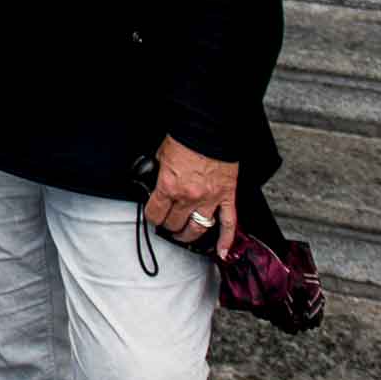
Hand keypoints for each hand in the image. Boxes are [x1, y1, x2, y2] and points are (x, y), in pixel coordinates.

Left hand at [142, 135, 239, 258]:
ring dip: (188, 235)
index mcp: (169, 186)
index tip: (153, 216)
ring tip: (183, 236)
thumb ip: (156, 173)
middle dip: (168, 225)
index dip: (152, 217)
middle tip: (167, 224)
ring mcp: (210, 199)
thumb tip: (152, 183)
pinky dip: (226, 240)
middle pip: (175, 224)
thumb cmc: (185, 138)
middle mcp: (189, 197)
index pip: (155, 214)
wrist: (208, 128)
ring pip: (198, 228)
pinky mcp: (227, 197)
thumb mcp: (160, 156)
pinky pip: (228, 223)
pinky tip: (221, 251)